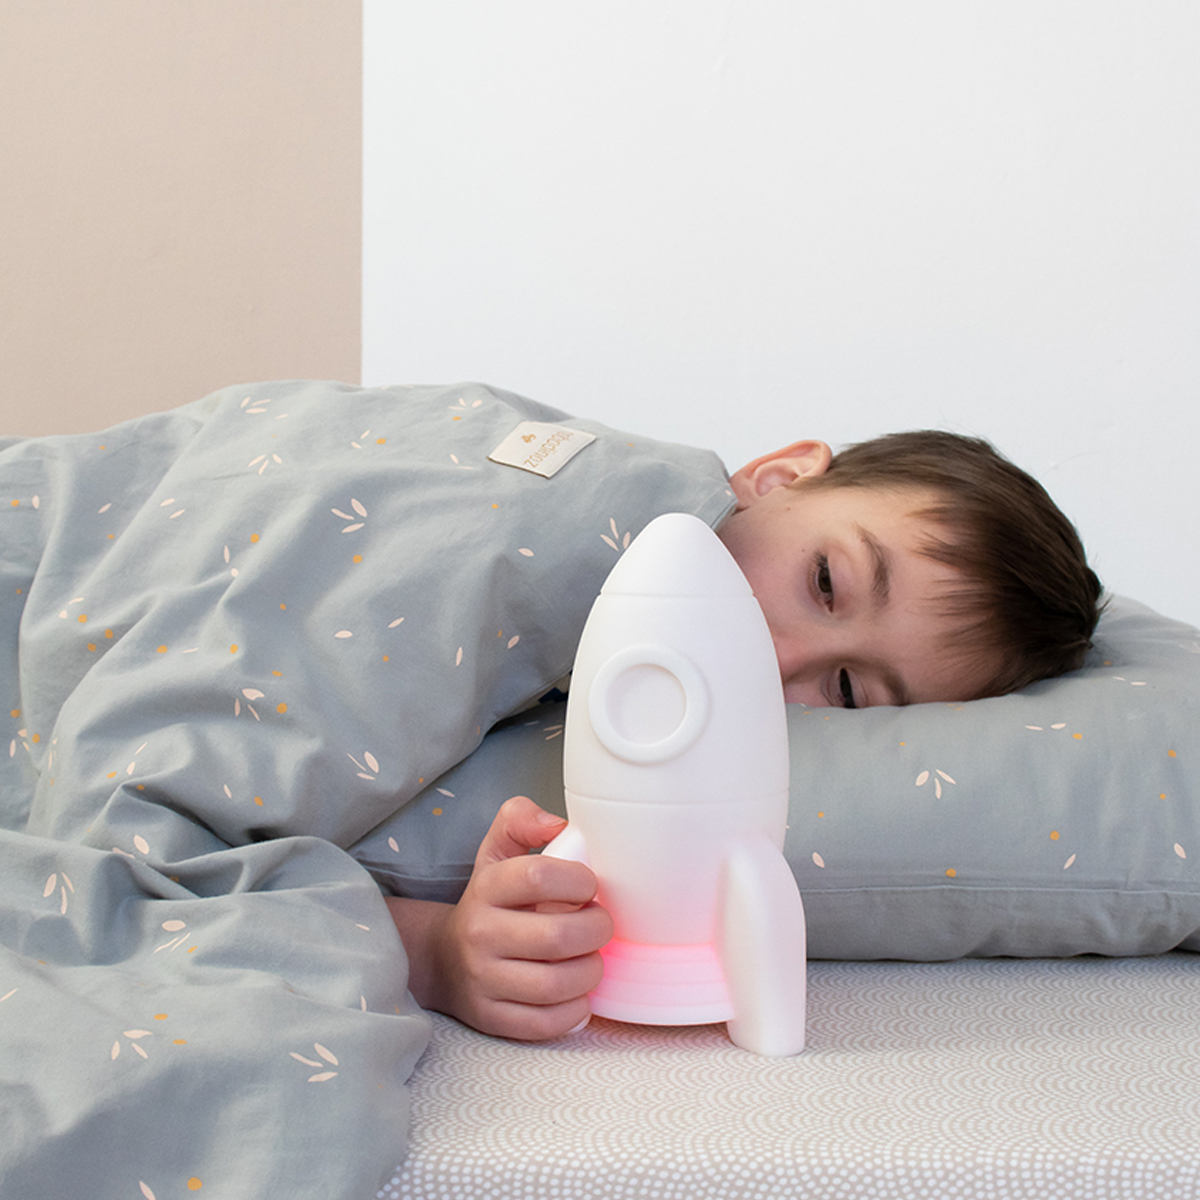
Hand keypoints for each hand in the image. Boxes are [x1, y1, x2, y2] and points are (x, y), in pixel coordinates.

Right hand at [387, 796, 611, 1040]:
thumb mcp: (497, 851)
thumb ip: (521, 820)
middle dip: (596, 930)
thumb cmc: (491, 902)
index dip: (579, 880)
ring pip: (555, 984)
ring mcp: (483, 980)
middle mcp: (480, 933)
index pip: (539, 876)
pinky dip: (574, 1010)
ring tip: (591, 958)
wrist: (445, 958)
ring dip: (590, 971)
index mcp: (487, 887)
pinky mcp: (491, 1018)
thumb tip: (559, 825)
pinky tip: (577, 991)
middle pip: (556, 936)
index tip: (589, 886)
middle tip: (601, 925)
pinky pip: (545, 1023)